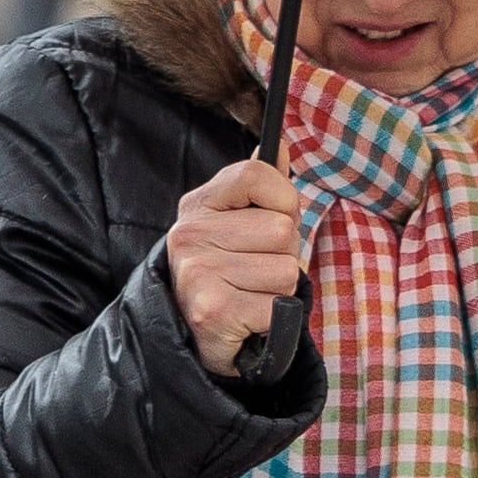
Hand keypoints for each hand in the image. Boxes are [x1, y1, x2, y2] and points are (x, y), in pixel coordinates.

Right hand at [166, 156, 306, 375]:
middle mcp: (191, 234)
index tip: (270, 220)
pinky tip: (247, 318)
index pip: (256, 174)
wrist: (191, 335)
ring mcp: (198, 273)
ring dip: (279, 289)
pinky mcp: (213, 311)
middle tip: (255, 270)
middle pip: (282, 229)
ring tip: (250, 294)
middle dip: (284, 254)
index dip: (282, 199)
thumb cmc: (226, 271)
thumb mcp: (235, 220)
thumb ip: (260, 184)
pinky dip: (273, 318)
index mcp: (198, 204)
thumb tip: (279, 142)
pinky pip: (279, 306)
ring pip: (286, 271)